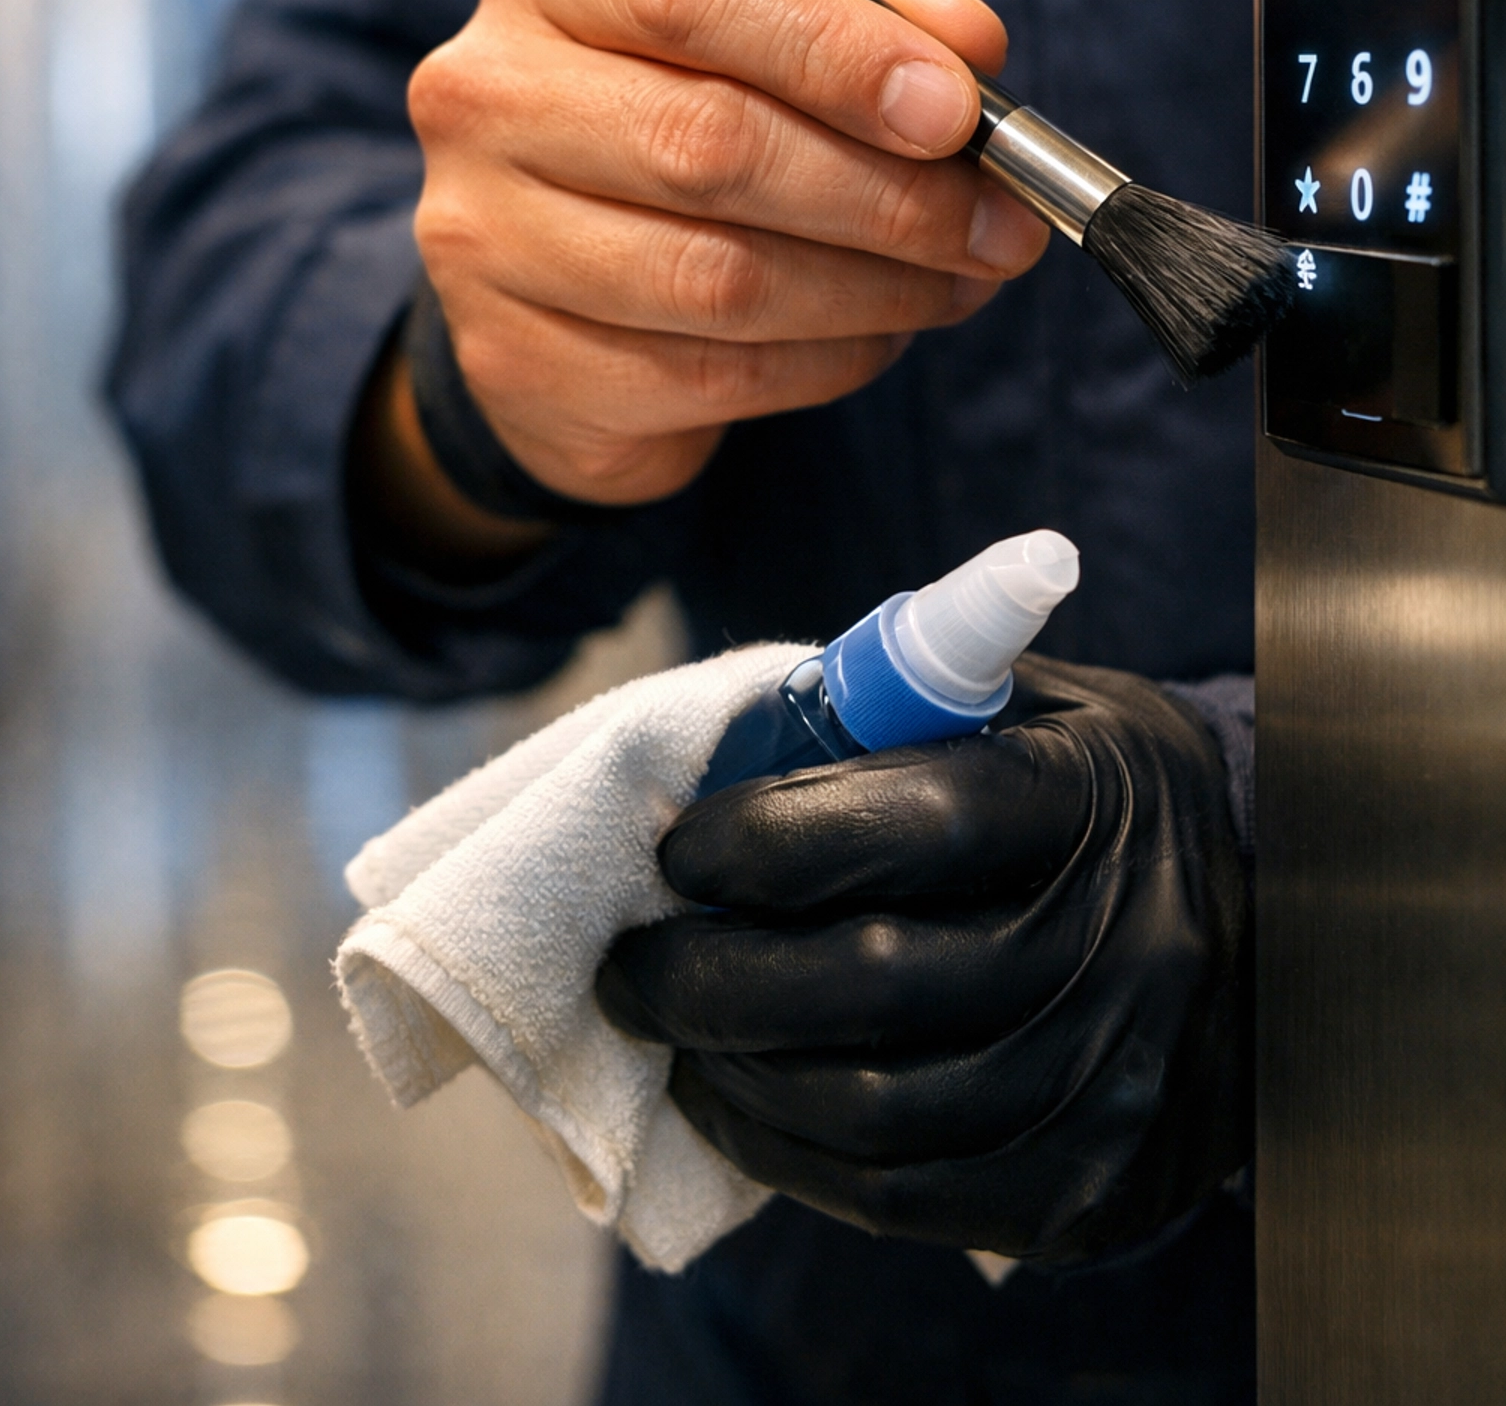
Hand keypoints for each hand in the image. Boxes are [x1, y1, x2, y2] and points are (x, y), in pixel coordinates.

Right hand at [405, 0, 1046, 505]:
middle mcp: (487, 97)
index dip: (840, 48)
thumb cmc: (685, 116)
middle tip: (1000, 222)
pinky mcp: (516, 362)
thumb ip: (877, 1)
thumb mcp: (774, 23)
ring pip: (717, 278)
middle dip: (890, 193)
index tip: (956, 106)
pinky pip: (710, 378)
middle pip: (710, 143)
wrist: (556, 275)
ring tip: (961, 279)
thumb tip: (968, 36)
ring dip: (876, 288)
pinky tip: (880, 334)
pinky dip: (827, 360)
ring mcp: (484, 239)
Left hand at [597, 656, 1249, 1261]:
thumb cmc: (1093, 797)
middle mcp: (1118, 953)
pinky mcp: (1081, 1190)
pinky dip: (785, 1153)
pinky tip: (737, 1099)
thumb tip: (721, 750)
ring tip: (670, 1028)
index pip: (915, 824)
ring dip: (731, 1072)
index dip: (768, 838)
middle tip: (633, 960)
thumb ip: (896, 712)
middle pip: (874, 980)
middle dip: (711, 975)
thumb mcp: (1030, 710)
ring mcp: (1106, 1086)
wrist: (1273, 936)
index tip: (681, 845)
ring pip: (869, 1107)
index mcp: (1092, 804)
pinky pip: (896, 1196)